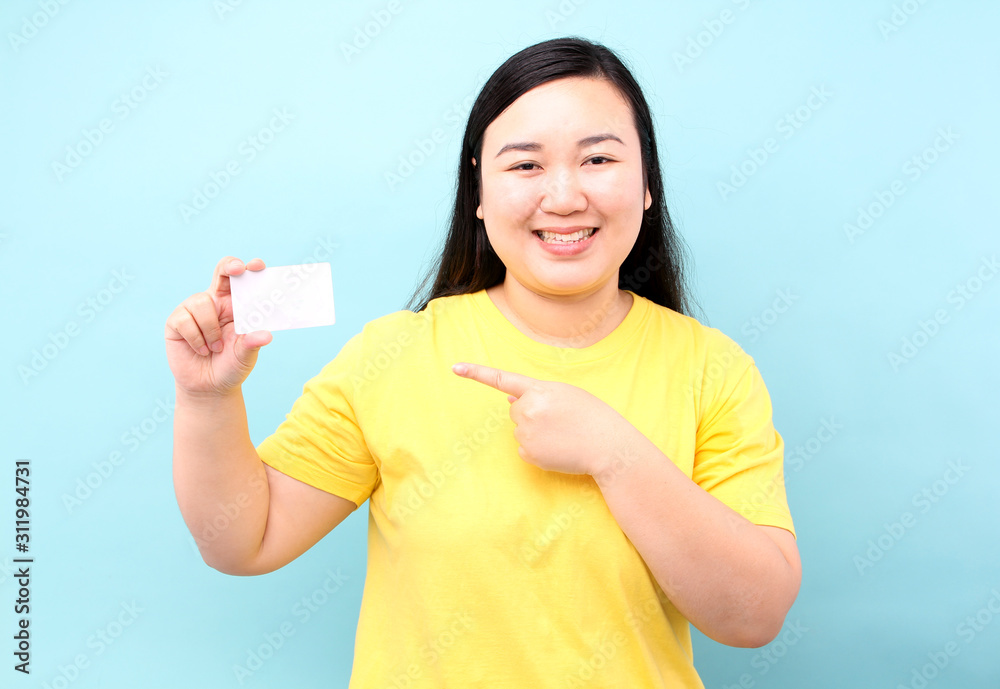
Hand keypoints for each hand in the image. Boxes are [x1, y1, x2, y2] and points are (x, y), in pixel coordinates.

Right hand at [165, 256, 271, 395]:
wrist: (209, 387)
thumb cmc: (231, 366)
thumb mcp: (246, 356)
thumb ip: (253, 344)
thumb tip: (266, 335)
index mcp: (236, 305)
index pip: (243, 281)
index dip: (249, 269)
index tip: (258, 266)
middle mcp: (216, 302)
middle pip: (221, 272)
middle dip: (229, 266)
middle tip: (238, 269)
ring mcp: (194, 309)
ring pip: (202, 302)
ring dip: (211, 329)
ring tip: (215, 348)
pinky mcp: (176, 322)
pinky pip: (185, 320)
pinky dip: (196, 338)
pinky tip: (201, 350)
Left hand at [451, 362, 629, 475]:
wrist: (608, 447)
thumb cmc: (591, 416)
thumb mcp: (567, 394)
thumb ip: (537, 394)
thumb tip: (509, 402)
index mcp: (539, 390)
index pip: (502, 379)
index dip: (476, 373)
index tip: (455, 368)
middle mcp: (528, 410)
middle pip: (515, 409)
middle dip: (530, 412)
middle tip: (558, 419)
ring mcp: (526, 434)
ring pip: (520, 429)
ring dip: (536, 430)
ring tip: (562, 434)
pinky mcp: (528, 454)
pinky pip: (525, 448)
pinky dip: (538, 449)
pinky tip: (558, 448)